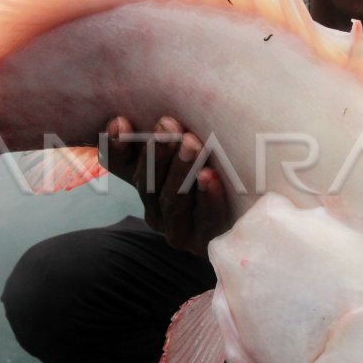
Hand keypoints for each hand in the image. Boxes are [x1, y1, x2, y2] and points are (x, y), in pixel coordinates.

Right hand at [102, 115, 228, 255]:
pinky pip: (206, 220)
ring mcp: (179, 231)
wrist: (244, 217)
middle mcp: (156, 213)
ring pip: (173, 202)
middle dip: (158, 154)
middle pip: (149, 186)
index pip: (121, 167)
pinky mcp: (206, 242)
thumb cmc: (210, 173)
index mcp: (144, 187)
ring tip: (191, 144)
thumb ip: (157, 141)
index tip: (121, 122)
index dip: (117, 146)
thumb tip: (124, 121)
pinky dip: (207, 198)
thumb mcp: (182, 155)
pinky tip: (210, 176)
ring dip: (181, 172)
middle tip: (168, 125)